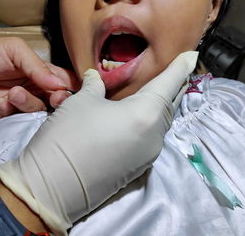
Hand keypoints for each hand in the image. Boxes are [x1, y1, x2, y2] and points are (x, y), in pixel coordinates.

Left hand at [0, 31, 77, 118]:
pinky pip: (18, 121)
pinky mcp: (7, 118)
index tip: (69, 91)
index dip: (72, 88)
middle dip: (58, 101)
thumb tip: (59, 85)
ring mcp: (22, 105)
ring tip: (13, 93)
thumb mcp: (15, 50)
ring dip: (29, 103)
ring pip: (39, 112)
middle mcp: (36, 90)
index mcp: (42, 72)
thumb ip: (37, 67)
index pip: (66, 82)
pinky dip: (10, 112)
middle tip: (53, 98)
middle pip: (58, 101)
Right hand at [0, 51, 197, 232]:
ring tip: (157, 92)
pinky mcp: (137, 169)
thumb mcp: (82, 102)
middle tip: (175, 71)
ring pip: (161, 123)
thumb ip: (94, 85)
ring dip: (161, 105)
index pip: (169, 83)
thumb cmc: (68, 136)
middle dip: (173, 86)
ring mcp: (148, 156)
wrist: (52, 187)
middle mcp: (155, 136)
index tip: (192, 55)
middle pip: (170, 105)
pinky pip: (150, 138)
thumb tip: (94, 77)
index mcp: (146, 114)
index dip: (181, 67)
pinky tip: (139, 117)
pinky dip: (149, 123)